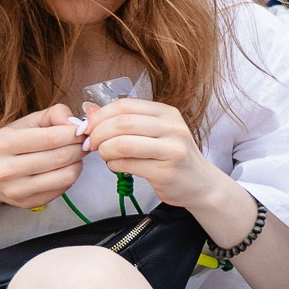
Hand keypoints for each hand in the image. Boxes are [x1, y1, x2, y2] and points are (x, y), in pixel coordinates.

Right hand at [0, 104, 86, 209]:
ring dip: (78, 163)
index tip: (82, 130)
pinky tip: (64, 168)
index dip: (74, 133)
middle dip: (79, 147)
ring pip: (66, 176)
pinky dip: (70, 176)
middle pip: (61, 157)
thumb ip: (52, 115)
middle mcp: (7, 169)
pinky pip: (62, 189)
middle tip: (84, 142)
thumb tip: (76, 122)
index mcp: (5, 143)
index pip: (52, 138)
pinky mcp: (27, 203)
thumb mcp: (24, 123)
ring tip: (75, 155)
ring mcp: (17, 189)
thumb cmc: (7, 145)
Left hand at [82, 97, 222, 207]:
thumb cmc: (173, 156)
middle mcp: (172, 128)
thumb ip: (124, 120)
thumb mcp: (154, 132)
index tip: (88, 127)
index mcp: (167, 113)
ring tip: (104, 155)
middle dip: (98, 133)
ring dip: (105, 150)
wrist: (200, 184)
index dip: (100, 115)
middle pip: (122, 123)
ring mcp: (171, 150)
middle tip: (91, 143)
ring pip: (123, 144)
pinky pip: (128, 165)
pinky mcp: (165, 172)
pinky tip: (116, 166)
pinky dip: (113, 165)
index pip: (125, 105)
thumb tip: (89, 110)